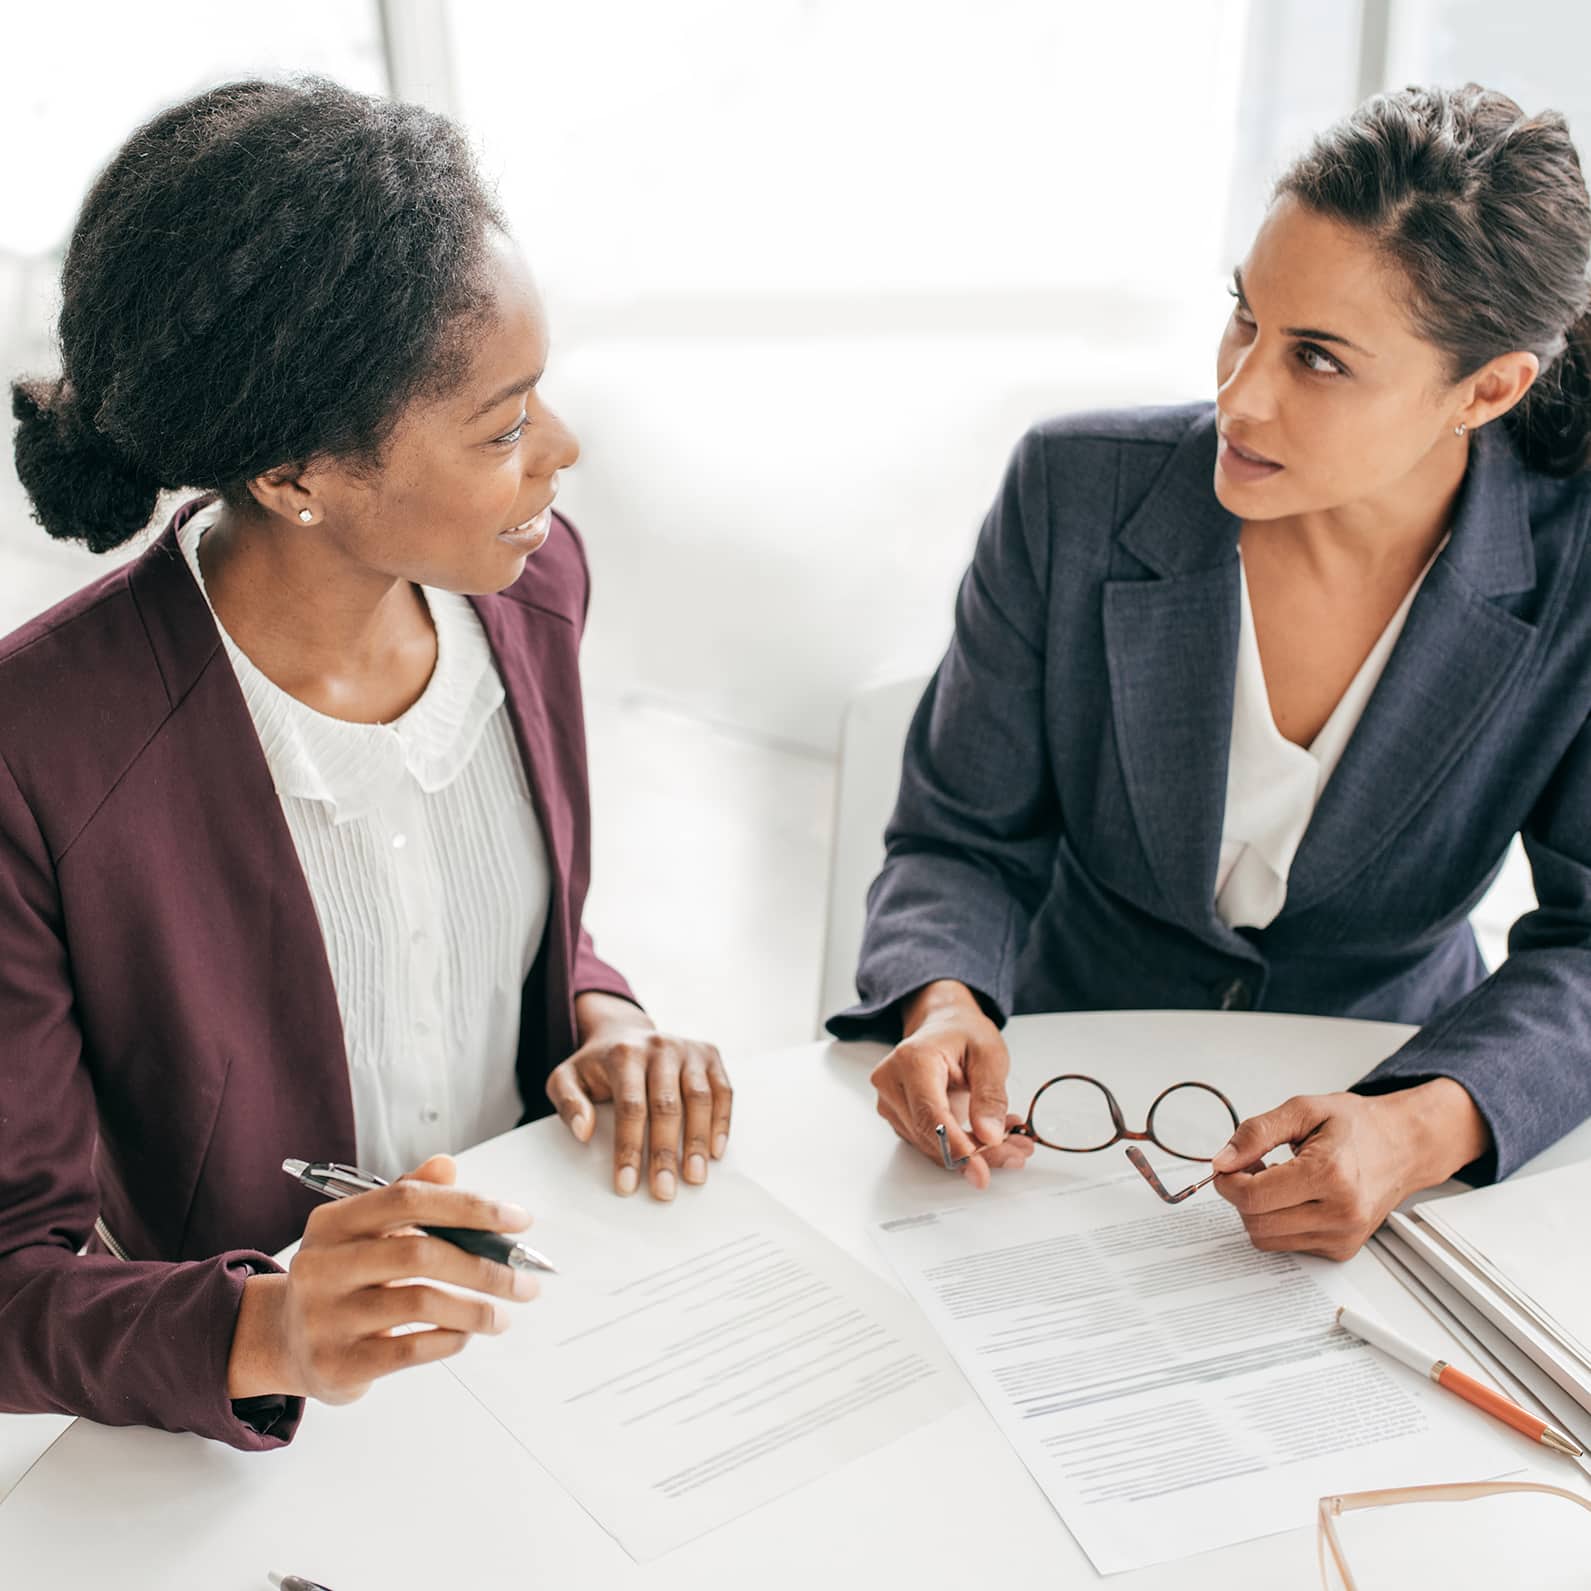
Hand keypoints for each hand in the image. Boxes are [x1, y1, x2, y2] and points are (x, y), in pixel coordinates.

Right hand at [227, 1154, 536, 1402]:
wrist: (280, 1340)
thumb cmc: (341, 1276)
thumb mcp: (362, 1231)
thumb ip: (406, 1197)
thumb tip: (447, 1165)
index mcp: (332, 1223)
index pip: (408, 1199)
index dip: (469, 1206)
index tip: (519, 1220)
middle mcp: (321, 1266)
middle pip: (419, 1254)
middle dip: (485, 1267)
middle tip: (524, 1280)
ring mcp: (324, 1318)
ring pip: (420, 1303)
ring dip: (475, 1309)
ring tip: (502, 1315)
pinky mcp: (336, 1365)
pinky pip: (410, 1349)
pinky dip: (449, 1340)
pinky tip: (466, 1335)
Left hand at [547, 994, 731, 1200]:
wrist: (623, 1031)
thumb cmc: (596, 1065)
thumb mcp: (567, 1078)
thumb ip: (569, 1103)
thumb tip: (584, 1132)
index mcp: (624, 1054)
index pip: (630, 1107)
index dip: (629, 1148)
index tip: (627, 1184)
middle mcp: (660, 1047)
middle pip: (667, 1106)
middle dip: (665, 1153)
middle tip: (665, 1191)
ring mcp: (688, 1050)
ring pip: (699, 1098)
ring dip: (698, 1141)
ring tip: (694, 1177)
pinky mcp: (709, 1054)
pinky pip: (723, 1091)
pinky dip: (722, 1122)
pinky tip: (715, 1152)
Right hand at [870, 979, 1035, 1188]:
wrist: (943, 1025)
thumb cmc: (962, 1033)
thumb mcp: (989, 1054)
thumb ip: (990, 1095)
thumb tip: (989, 1135)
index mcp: (913, 1060)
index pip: (930, 1114)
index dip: (955, 1145)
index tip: (980, 1168)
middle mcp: (892, 1082)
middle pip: (932, 1135)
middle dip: (976, 1151)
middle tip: (1015, 1152)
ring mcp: (890, 1102)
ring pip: (931, 1146)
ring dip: (972, 1151)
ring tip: (1011, 1141)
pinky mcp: (898, 1117)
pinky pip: (929, 1143)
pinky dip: (960, 1146)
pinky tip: (987, 1138)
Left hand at [1211, 1079, 1490, 1260]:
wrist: (1403, 1146)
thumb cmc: (1357, 1126)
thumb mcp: (1302, 1111)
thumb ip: (1256, 1134)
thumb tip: (1222, 1161)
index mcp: (1329, 1174)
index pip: (1252, 1197)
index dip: (1227, 1182)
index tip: (1227, 1165)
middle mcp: (1340, 1212)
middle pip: (1256, 1223)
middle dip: (1241, 1195)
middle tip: (1253, 1168)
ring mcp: (1343, 1236)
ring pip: (1267, 1239)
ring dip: (1259, 1211)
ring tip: (1276, 1180)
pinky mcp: (1342, 1250)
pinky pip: (1288, 1245)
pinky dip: (1279, 1222)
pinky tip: (1294, 1197)